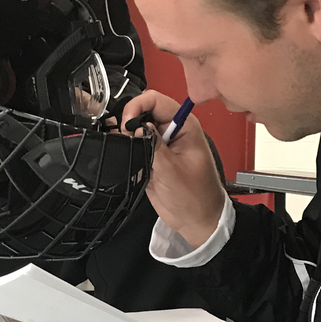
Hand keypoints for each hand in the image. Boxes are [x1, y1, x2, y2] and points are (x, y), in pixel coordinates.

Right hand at [121, 89, 227, 248]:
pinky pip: (135, 146)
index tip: (127, 123)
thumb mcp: (171, 170)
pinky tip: (129, 161)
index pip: (156, 100)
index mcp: (185, 127)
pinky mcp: (153, 158)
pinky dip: (128, 151)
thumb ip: (152, 145)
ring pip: (137, 129)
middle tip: (124, 138)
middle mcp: (173, 132)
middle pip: (143, 111)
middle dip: (129, 122)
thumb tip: (136, 127)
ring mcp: (162, 145)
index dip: (137, 106)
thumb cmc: (195, 198)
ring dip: (128, 137)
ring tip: (126, 150)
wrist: (196, 221)